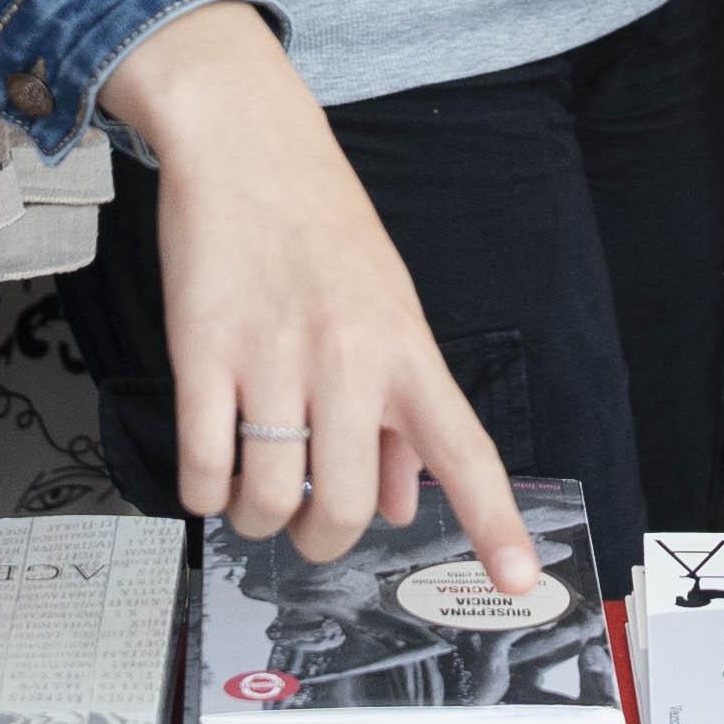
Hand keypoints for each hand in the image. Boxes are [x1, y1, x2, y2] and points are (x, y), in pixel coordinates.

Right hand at [103, 1, 531, 575]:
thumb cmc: (320, 222)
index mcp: (407, 351)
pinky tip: (209, 473)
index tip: (520, 583)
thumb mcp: (386, 308)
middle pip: (341, 507)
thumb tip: (401, 500)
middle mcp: (350, 360)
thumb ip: (398, 411)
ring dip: (254, 519)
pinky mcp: (203, 350)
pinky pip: (204, 465)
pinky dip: (204, 493)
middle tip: (304, 526)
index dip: (494, 524)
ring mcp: (275, 357)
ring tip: (250, 497)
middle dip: (317, 540)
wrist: (248, 140)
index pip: (464, 451)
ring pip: (269, 497)